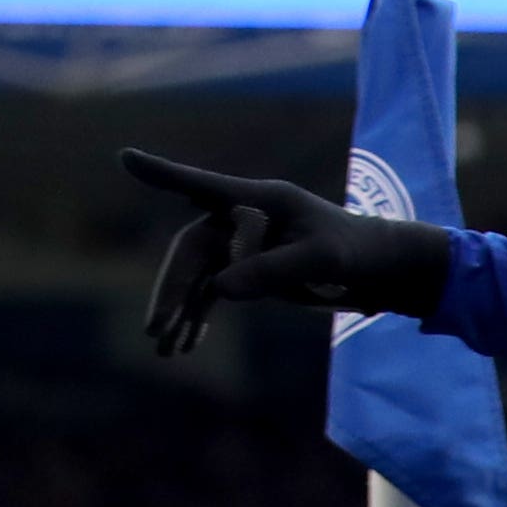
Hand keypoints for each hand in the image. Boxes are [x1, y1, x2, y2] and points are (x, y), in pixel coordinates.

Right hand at [121, 149, 458, 353]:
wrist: (380, 270)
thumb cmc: (357, 252)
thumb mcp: (321, 260)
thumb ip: (273, 270)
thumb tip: (220, 290)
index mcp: (261, 200)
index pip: (203, 185)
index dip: (163, 174)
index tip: (126, 158)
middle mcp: (242, 219)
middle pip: (191, 250)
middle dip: (171, 290)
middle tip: (154, 328)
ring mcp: (242, 246)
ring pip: (197, 277)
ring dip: (180, 311)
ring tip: (164, 349)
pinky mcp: (248, 271)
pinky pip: (212, 293)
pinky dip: (199, 317)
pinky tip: (185, 345)